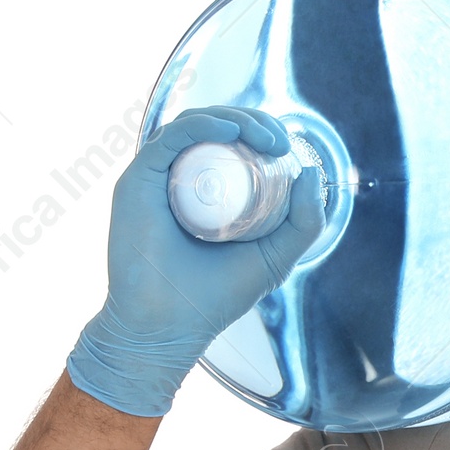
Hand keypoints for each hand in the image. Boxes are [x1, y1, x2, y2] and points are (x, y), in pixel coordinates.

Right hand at [66, 106, 325, 417]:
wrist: (168, 328)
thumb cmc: (215, 299)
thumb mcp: (275, 259)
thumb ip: (302, 224)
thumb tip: (312, 174)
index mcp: (206, 193)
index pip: (234, 148)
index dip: (262, 135)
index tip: (288, 148)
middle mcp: (178, 180)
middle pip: (215, 131)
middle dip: (252, 124)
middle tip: (279, 141)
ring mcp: (155, 178)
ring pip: (194, 128)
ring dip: (233, 121)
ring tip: (264, 139)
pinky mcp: (137, 181)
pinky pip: (168, 140)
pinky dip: (201, 128)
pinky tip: (229, 133)